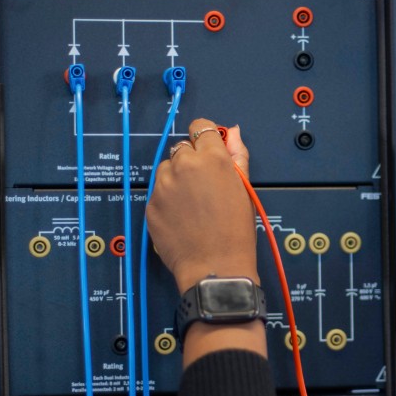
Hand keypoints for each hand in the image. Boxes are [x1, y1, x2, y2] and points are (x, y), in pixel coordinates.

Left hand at [146, 120, 259, 292]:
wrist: (215, 267)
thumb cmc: (236, 232)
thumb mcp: (244, 190)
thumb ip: (237, 156)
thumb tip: (232, 133)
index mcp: (212, 159)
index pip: (201, 128)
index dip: (206, 140)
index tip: (209, 151)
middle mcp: (184, 166)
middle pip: (182, 149)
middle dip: (192, 162)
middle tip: (204, 187)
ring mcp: (163, 186)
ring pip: (167, 170)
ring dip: (177, 180)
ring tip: (192, 206)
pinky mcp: (151, 205)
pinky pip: (158, 193)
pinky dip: (167, 201)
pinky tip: (182, 218)